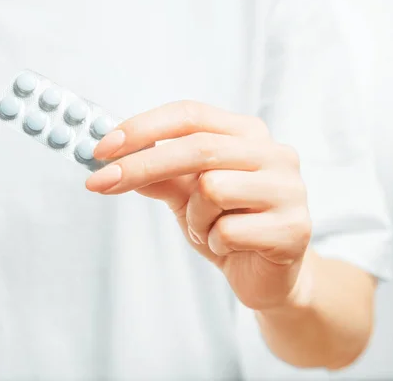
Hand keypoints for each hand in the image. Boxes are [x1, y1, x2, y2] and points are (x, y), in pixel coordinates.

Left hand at [85, 100, 312, 309]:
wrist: (268, 277)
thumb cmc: (227, 226)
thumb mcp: (186, 194)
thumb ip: (158, 172)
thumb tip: (112, 156)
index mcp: (247, 134)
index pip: (190, 115)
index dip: (142, 128)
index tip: (101, 148)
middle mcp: (274, 153)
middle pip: (197, 147)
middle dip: (140, 166)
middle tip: (98, 183)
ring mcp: (289, 189)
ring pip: (211, 189)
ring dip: (195, 219)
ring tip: (210, 229)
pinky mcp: (294, 229)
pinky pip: (227, 231)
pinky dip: (215, 243)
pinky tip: (232, 248)